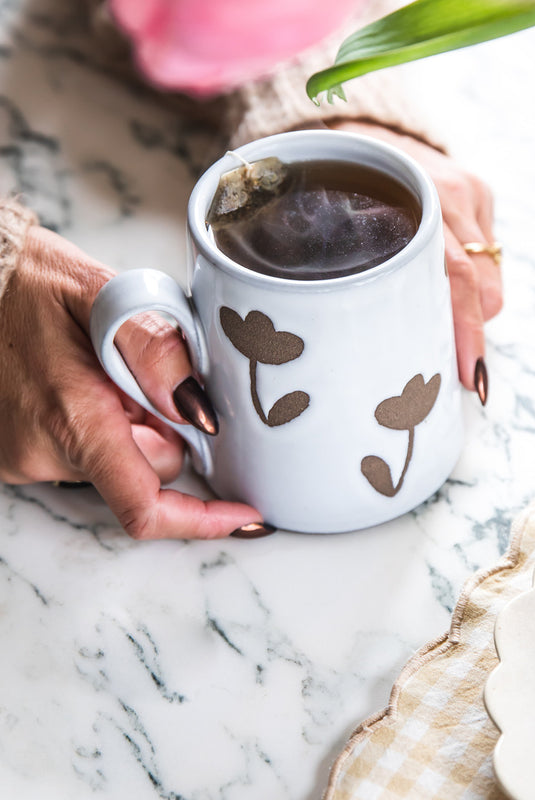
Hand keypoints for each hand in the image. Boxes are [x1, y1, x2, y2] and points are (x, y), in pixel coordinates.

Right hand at [0, 225, 264, 539]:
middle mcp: (42, 452)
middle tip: (141, 369)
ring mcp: (23, 458)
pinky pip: (81, 452)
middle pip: (146, 472)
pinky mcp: (13, 455)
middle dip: (164, 428)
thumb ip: (156, 349)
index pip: (145, 506)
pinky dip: (95, 422)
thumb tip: (198, 410)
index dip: (203, 519)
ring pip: (116, 461)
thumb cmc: (27, 280)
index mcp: (73, 418)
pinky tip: (77, 378)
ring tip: (99, 365)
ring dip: (127, 422)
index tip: (247, 515)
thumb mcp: (102, 294)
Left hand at [330, 121, 502, 396]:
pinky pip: (488, 258)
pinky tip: (441, 282)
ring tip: (438, 321)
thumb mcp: (336, 222)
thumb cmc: (339, 184)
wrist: (363, 126)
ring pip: (490, 280)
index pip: (456, 276)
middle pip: (483, 287)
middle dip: (472, 333)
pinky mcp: (485, 195)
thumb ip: (353, 269)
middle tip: (454, 369)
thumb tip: (355, 343)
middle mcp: (453, 193)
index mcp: (414, 201)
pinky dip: (470, 282)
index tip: (470, 376)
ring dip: (469, 311)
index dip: (466, 329)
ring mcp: (474, 193)